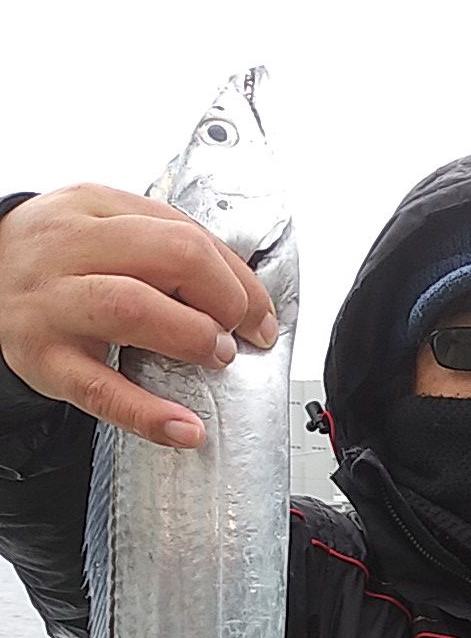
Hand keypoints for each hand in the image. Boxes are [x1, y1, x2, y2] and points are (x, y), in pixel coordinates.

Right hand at [0, 184, 279, 447]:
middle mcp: (71, 249)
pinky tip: (184, 428)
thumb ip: (163, 250)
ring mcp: (55, 304)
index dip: (236, 278)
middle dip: (223, 297)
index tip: (258, 315)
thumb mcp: (103, 231)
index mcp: (95, 209)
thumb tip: (241, 295)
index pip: (185, 232)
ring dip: (191, 334)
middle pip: (170, 256)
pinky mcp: (46, 360)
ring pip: (134, 307)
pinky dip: (150, 413)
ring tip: (216, 357)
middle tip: (238, 334)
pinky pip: (102, 390)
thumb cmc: (58, 261)